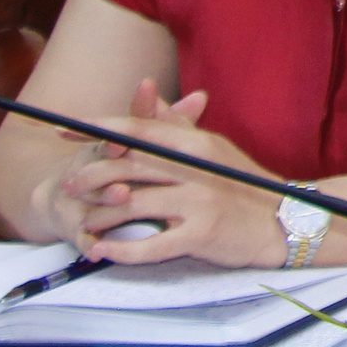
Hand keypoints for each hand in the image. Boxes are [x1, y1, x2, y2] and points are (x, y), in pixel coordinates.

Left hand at [41, 79, 289, 267]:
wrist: (282, 221)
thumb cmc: (242, 183)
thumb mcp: (213, 148)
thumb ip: (176, 124)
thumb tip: (147, 96)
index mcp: (197, 144)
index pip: (139, 128)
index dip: (97, 127)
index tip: (64, 129)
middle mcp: (196, 168)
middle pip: (129, 165)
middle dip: (90, 175)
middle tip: (67, 186)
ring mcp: (198, 201)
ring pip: (132, 205)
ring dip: (99, 216)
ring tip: (83, 223)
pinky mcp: (200, 234)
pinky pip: (149, 245)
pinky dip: (119, 250)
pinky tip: (102, 251)